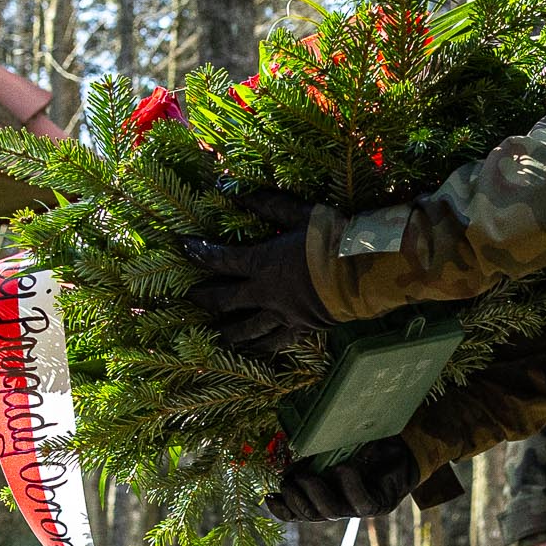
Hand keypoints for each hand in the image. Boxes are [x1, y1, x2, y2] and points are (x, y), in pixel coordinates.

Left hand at [182, 190, 332, 348]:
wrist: (362, 270)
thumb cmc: (331, 237)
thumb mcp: (298, 212)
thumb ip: (266, 204)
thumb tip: (234, 192)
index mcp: (263, 263)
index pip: (221, 259)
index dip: (200, 252)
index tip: (182, 246)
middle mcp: (266, 293)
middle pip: (227, 300)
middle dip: (206, 298)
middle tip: (190, 298)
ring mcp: (283, 314)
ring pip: (249, 329)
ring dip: (230, 331)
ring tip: (217, 335)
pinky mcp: (302, 328)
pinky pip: (278, 343)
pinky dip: (263, 349)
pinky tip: (255, 353)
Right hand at [265, 436, 421, 520]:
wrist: (403, 444)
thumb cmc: (364, 443)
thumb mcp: (332, 447)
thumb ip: (312, 456)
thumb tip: (284, 459)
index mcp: (326, 496)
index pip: (299, 512)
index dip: (283, 510)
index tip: (268, 496)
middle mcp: (341, 506)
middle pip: (313, 515)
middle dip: (296, 501)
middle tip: (288, 482)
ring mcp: (360, 508)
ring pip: (332, 512)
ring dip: (316, 495)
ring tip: (308, 475)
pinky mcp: (381, 503)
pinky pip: (361, 502)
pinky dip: (350, 486)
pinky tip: (342, 468)